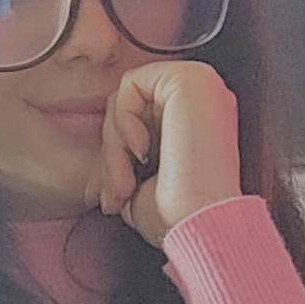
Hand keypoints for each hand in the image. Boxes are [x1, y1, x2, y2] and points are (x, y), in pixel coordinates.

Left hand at [83, 61, 242, 249]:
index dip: (113, 158)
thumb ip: (125, 160)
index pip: (139, 121)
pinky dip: (123, 121)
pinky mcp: (190, 78)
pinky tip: (141, 154)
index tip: (108, 198)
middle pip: (129, 109)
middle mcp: (204, 99)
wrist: (201, 225)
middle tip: (111, 197)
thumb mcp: (140, 185)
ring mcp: (200, 85)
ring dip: (113, 146)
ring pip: (126, 98)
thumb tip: (100, 159)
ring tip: (123, 186)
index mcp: (199, 122)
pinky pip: (131, 84)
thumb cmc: (177, 217)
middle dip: (110, 157)